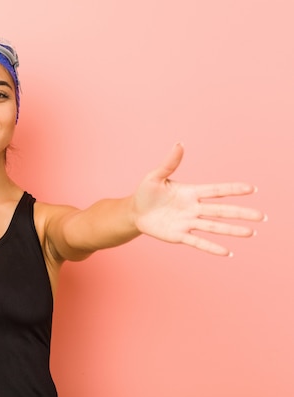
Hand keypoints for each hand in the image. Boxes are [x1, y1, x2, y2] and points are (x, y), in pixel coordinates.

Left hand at [132, 143, 265, 255]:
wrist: (134, 212)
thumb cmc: (146, 192)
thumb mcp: (155, 176)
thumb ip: (169, 163)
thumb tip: (179, 144)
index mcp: (190, 192)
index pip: (215, 190)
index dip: (232, 189)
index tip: (251, 189)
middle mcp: (193, 208)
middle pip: (221, 210)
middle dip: (241, 213)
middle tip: (261, 216)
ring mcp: (188, 223)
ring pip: (214, 227)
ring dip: (232, 230)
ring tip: (251, 233)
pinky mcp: (179, 235)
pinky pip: (198, 242)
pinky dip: (211, 247)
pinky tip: (227, 252)